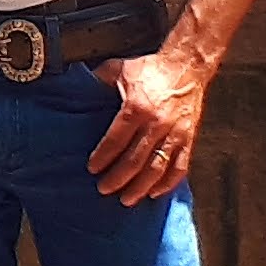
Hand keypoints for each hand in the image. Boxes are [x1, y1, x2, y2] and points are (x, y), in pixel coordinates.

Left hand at [84, 44, 209, 203]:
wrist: (188, 66)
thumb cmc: (153, 69)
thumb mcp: (120, 68)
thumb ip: (99, 80)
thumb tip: (77, 89)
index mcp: (137, 107)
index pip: (116, 140)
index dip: (103, 157)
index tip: (92, 169)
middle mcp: (156, 123)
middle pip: (135, 160)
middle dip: (118, 178)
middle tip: (104, 189)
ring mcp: (174, 133)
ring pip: (157, 168)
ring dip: (140, 187)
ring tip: (127, 199)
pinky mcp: (188, 138)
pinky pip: (180, 166)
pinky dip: (168, 183)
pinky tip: (155, 192)